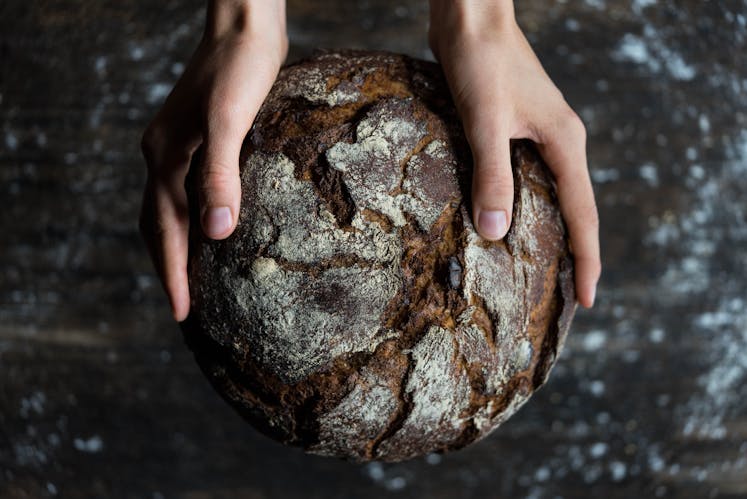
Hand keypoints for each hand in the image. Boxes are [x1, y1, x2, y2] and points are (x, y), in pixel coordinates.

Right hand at [139, 0, 287, 320]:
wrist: (245, 26)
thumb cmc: (240, 69)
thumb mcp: (230, 121)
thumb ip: (219, 174)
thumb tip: (215, 233)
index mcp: (165, 158)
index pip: (164, 230)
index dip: (173, 275)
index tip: (183, 315)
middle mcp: (163, 156)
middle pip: (158, 225)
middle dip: (169, 269)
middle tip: (185, 309)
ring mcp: (179, 147)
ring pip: (171, 210)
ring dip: (178, 247)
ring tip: (194, 280)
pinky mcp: (200, 140)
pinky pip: (188, 191)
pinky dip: (194, 219)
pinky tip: (215, 227)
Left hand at [429, 1, 600, 307]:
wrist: (470, 18)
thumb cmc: (481, 61)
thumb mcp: (485, 122)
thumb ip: (492, 176)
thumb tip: (495, 232)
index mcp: (564, 143)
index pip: (583, 214)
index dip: (587, 260)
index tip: (587, 301)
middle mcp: (558, 142)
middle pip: (574, 209)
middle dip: (573, 253)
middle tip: (566, 297)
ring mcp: (537, 135)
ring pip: (550, 194)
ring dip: (548, 231)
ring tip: (540, 270)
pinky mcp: (514, 129)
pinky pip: (526, 178)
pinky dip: (522, 205)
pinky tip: (506, 220)